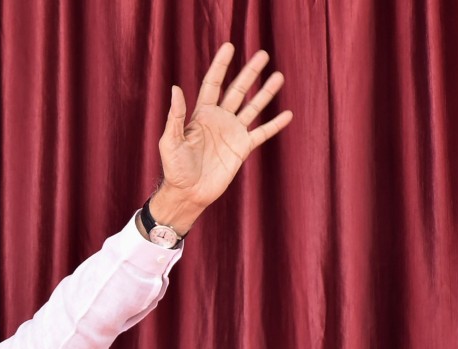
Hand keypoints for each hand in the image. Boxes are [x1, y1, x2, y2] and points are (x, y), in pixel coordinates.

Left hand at [149, 43, 292, 233]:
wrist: (188, 193)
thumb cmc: (174, 168)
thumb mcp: (170, 141)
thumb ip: (175, 116)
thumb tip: (176, 88)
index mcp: (201, 114)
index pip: (213, 83)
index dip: (221, 65)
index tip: (230, 46)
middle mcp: (219, 119)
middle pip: (237, 90)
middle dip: (249, 73)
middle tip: (263, 54)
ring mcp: (232, 133)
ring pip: (252, 107)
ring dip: (265, 93)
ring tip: (278, 76)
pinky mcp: (242, 149)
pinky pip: (262, 133)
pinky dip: (274, 124)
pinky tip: (288, 114)